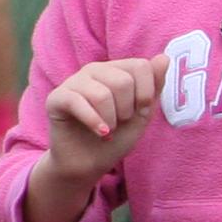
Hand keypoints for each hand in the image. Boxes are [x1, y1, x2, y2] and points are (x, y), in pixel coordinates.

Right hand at [42, 56, 164, 181]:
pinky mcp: (57, 98)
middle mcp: (94, 70)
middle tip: (119, 123)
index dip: (146, 94)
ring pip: (102, 94)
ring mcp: (74, 82)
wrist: (89, 164)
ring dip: (111, 120)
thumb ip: (154, 86)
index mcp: (116, 69)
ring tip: (108, 129)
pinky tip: (100, 133)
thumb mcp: (142, 113)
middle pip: (123, 81)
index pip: (141, 66)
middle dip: (126, 110)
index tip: (139, 112)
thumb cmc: (116, 137)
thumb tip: (164, 57)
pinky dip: (94, 122)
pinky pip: (78, 102)